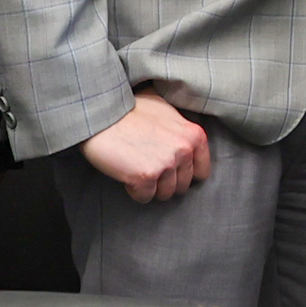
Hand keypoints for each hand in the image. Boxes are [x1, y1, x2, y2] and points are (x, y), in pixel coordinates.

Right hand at [82, 91, 214, 202]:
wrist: (103, 114)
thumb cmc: (130, 109)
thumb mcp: (166, 110)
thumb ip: (181, 129)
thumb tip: (187, 143)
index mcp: (194, 135)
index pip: (202, 171)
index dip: (184, 173)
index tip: (171, 170)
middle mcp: (184, 150)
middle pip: (182, 186)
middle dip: (165, 181)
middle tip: (148, 167)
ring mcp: (166, 164)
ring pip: (165, 194)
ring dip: (150, 187)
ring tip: (136, 168)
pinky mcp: (146, 177)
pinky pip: (145, 197)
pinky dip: (134, 190)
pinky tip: (126, 173)